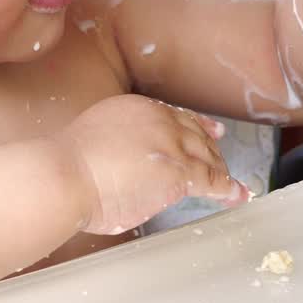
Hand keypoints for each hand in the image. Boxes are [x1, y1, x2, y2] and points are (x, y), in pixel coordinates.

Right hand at [55, 95, 249, 234]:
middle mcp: (160, 121)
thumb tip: (126, 160)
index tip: (210, 130)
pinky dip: (228, 189)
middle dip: (212, 147)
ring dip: (220, 169)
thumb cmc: (66, 165)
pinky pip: (212, 181)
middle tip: (223, 157)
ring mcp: (172, 146)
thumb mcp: (96, 136)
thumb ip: (120, 142)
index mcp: (138, 108)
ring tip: (230, 183)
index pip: (176, 116)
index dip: (197, 125)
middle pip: (196, 134)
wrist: (65, 174)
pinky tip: (237, 194)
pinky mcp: (179, 173)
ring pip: (206, 157)